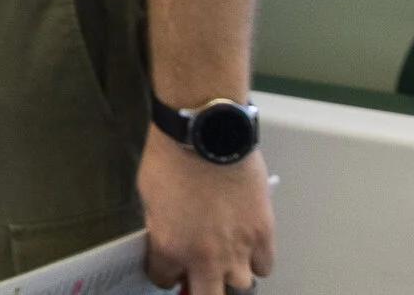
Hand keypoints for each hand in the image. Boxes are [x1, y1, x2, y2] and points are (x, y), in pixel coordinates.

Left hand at [138, 127, 274, 293]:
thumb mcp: (148, 196)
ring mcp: (238, 248)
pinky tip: (247, 246)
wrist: (206, 135)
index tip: (169, 266)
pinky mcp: (263, 234)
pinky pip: (264, 266)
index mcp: (170, 247)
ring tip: (225, 259)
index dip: (166, 273)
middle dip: (201, 288)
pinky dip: (256, 260)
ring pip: (240, 285)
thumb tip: (166, 239)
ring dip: (231, 275)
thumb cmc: (171, 156)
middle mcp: (205, 257)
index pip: (165, 280)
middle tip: (199, 275)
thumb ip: (159, 227)